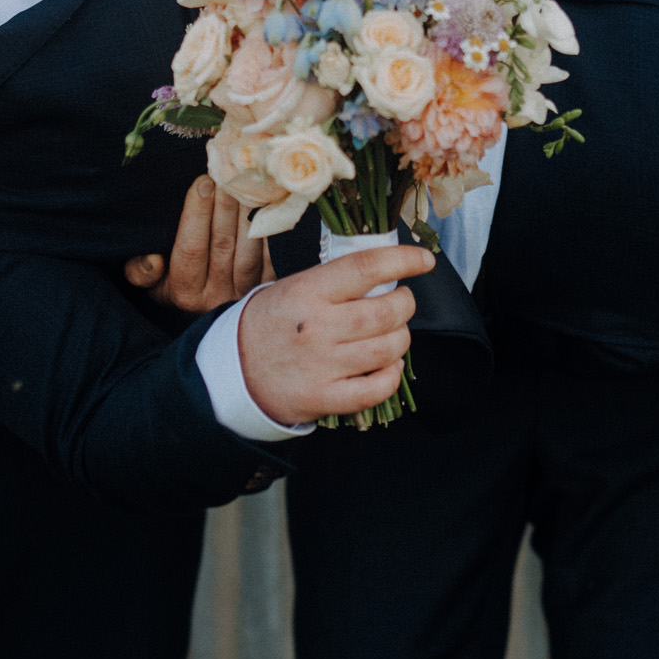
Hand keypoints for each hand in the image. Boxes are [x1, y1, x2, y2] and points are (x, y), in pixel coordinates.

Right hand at [124, 175, 272, 311]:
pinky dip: (268, 229)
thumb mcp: (152, 285)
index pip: (190, 248)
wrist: (212, 314)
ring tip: (246, 183)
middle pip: (222, 244)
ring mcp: (245, 293)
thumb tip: (153, 261)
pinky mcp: (268, 288)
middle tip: (227, 174)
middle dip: (224, 205)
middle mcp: (216, 297)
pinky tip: (266, 203)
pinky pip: (271, 255)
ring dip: (247, 214)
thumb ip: (141, 272)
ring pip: (249, 249)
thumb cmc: (176, 287)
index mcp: (184, 293)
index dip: (196, 214)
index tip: (202, 182)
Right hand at [238, 244, 435, 425]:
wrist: (233, 369)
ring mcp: (320, 366)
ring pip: (387, 349)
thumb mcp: (294, 286)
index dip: (404, 260)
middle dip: (405, 303)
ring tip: (392, 332)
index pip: (366, 268)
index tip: (424, 261)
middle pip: (385, 312)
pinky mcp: (323, 398)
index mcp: (306, 291)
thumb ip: (337, 279)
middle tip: (401, 301)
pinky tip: (387, 364)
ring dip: (401, 338)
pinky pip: (376, 389)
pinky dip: (392, 375)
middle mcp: (316, 328)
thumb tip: (389, 268)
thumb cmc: (273, 321)